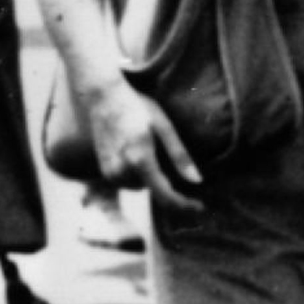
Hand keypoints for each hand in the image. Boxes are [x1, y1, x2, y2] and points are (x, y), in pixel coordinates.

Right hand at [79, 76, 202, 213]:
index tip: (199, 206)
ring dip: (149, 176)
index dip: (184, 204)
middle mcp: (122, 170)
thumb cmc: (137, 107)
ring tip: (146, 146)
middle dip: (164, 180)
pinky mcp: (104, 171)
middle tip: (164, 152)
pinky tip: (134, 150)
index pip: (164, 194)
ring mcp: (110, 172)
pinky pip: (128, 182)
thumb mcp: (164, 126)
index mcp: (140, 159)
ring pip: (141, 187)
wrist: (103, 97)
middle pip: (153, 190)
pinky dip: (136, 173)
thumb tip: (197, 181)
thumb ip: (180, 156)